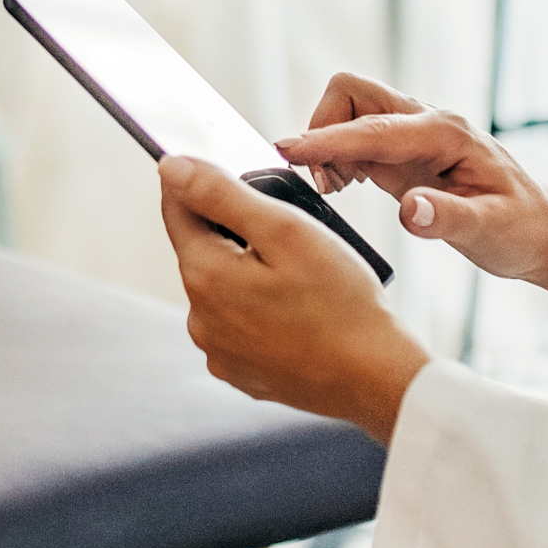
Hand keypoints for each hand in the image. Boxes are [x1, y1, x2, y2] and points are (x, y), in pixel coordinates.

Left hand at [160, 156, 432, 444]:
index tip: (232, 174)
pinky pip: (238, 323)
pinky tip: (296, 310)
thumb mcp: (285, 230)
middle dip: (234, 231)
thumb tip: (172, 168)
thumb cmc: (341, 305)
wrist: (375, 379)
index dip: (200, 181)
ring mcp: (219, 351)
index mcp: (205, 278)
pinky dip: (259, 309)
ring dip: (247, 271)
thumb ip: (222, 194)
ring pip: (222, 287)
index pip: (177, 209)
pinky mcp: (241, 372)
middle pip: (202, 249)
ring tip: (299, 275)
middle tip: (288, 232)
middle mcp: (200, 320)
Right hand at [278, 74, 547, 317]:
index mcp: (446, 134)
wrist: (542, 231)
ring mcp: (412, 134)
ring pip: (349, 109)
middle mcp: (425, 123)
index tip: (288, 152)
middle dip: (324, 127)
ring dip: (328, 142)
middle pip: (353, 92)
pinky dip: (337, 155)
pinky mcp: (403, 152)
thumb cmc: (522, 228)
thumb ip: (448, 218)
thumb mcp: (491, 230)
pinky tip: (345, 186)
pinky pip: (355, 135)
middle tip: (322, 180)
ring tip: (335, 188)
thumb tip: (409, 211)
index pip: (373, 128)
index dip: (328, 140)